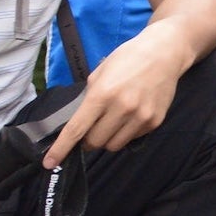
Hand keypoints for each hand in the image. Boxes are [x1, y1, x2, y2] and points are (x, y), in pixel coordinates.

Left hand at [44, 29, 185, 166]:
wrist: (165, 52)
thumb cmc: (129, 58)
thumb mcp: (101, 73)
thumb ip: (89, 98)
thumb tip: (79, 123)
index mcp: (103, 94)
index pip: (76, 129)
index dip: (61, 149)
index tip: (50, 163)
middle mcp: (122, 108)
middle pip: (95, 142)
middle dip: (88, 139)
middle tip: (92, 127)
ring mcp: (141, 116)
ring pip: (113, 145)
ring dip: (107, 138)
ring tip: (113, 121)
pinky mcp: (155, 121)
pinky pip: (132, 138)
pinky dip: (126, 132)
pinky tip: (132, 115)